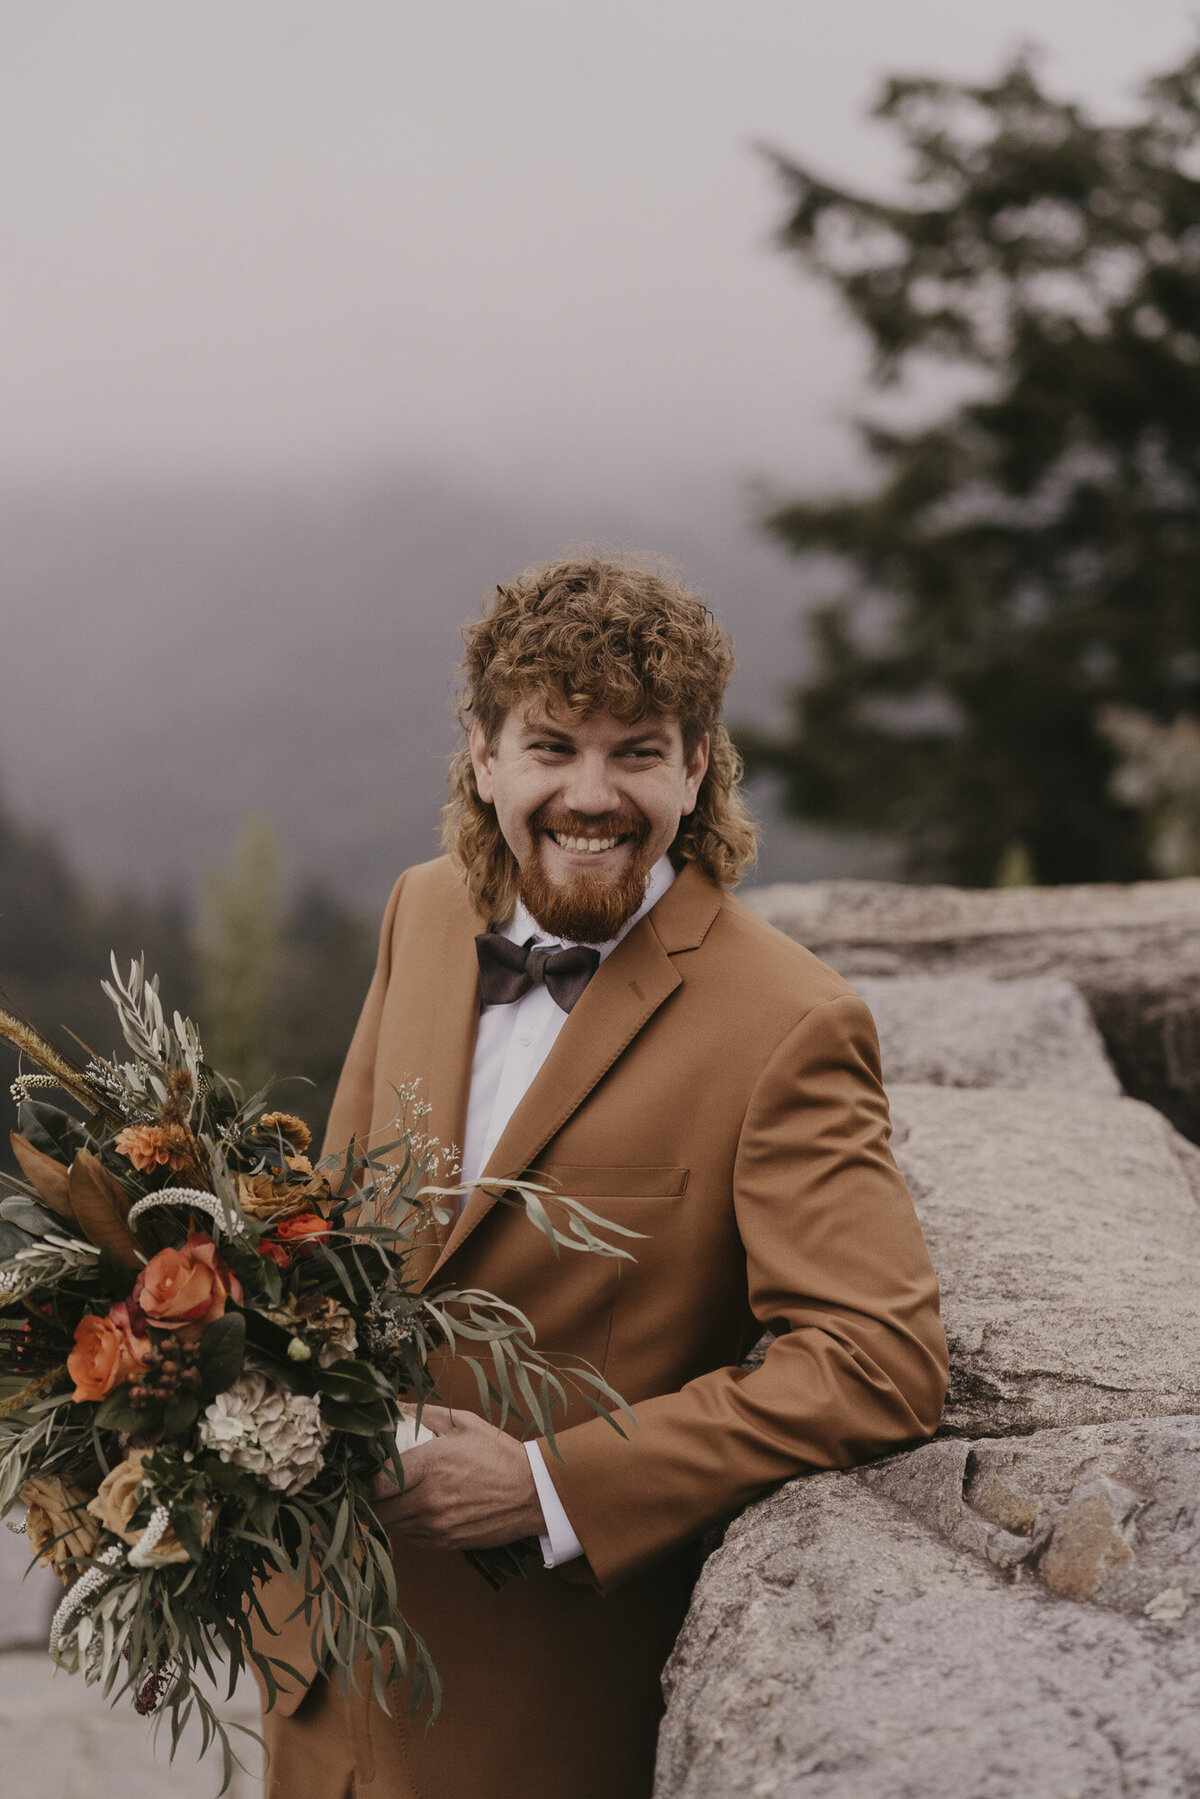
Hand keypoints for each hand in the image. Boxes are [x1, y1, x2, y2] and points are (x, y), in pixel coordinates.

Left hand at [371, 1405, 545, 1550]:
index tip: (369, 1471)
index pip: (377, 1482)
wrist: (534, 1492)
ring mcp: (437, 1526)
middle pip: (379, 1509)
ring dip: (389, 1514)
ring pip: (393, 1526)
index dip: (367, 1478)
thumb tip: (396, 1406)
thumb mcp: (466, 1423)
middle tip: (377, 1486)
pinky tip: (417, 1511)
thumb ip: (426, 1414)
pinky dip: (408, 1527)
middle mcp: (428, 1500)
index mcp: (430, 1466)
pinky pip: (412, 1539)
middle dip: (373, 1498)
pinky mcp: (446, 1543)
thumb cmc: (500, 1454)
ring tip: (396, 1498)